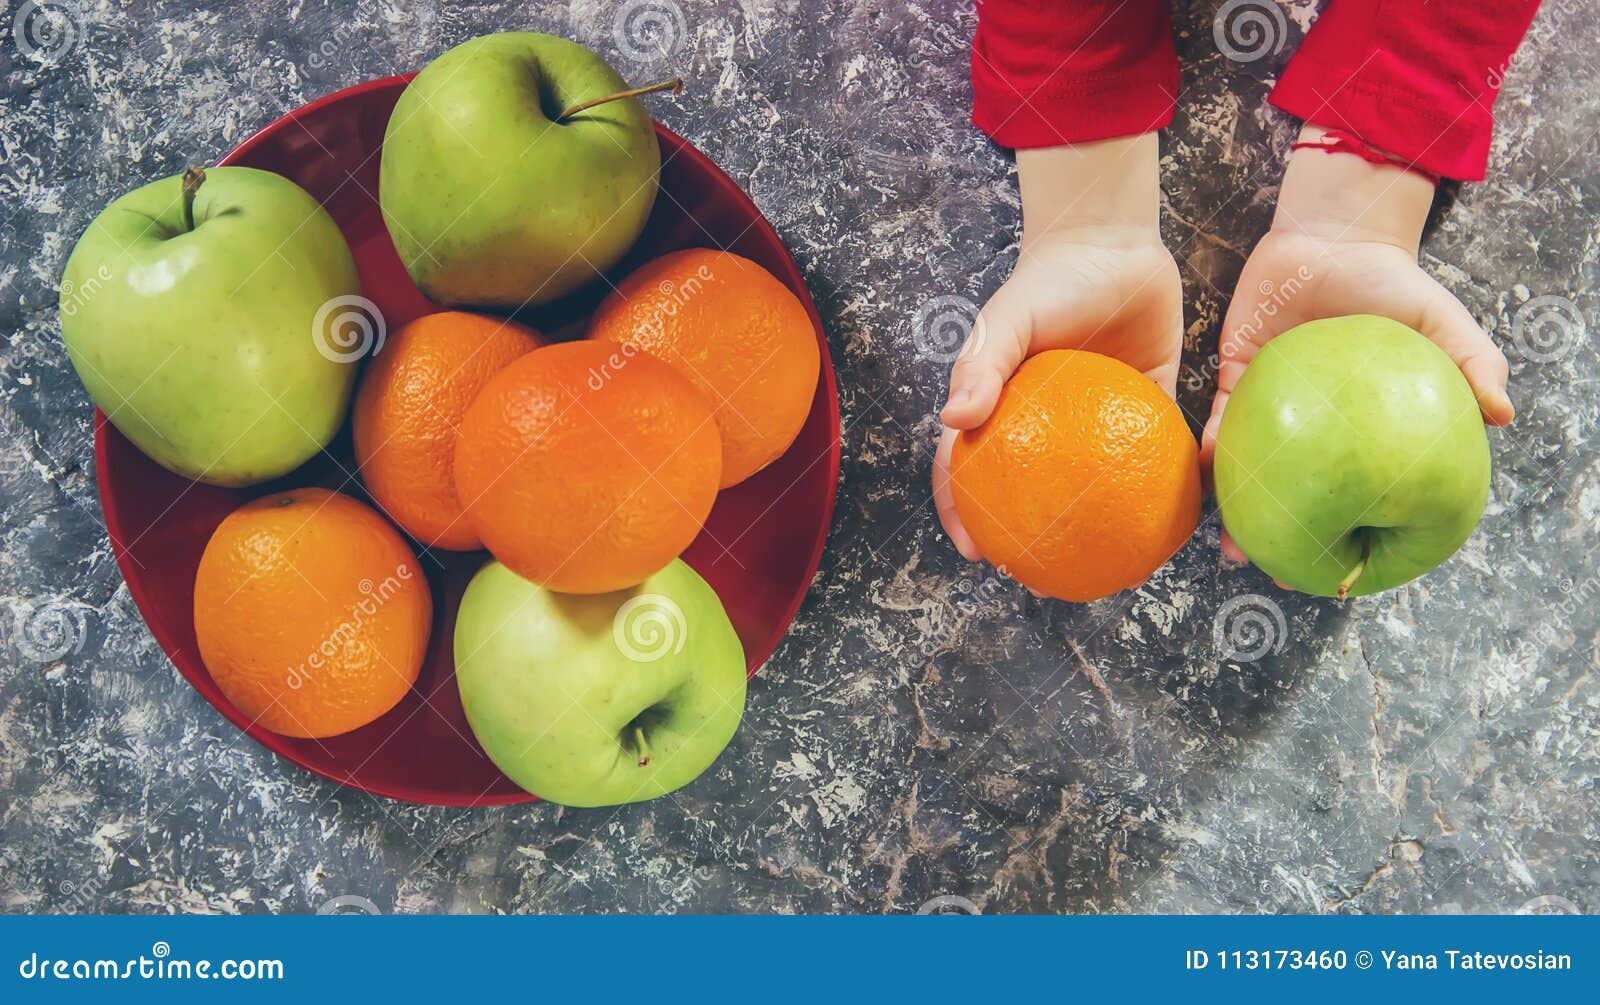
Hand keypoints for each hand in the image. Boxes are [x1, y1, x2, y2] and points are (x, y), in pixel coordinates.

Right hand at [932, 134, 1183, 563]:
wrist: (1117, 241)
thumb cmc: (1050, 279)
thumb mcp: (1006, 319)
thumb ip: (981, 365)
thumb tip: (953, 422)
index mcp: (1004, 411)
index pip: (970, 472)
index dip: (964, 516)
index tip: (978, 553)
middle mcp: (1047, 426)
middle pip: (1033, 495)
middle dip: (1034, 543)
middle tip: (1043, 580)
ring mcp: (1097, 423)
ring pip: (1095, 489)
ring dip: (1101, 533)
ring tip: (1112, 571)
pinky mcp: (1148, 409)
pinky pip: (1155, 457)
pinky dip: (1163, 491)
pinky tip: (1174, 526)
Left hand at [1200, 124, 1513, 564]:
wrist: (1334, 236)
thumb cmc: (1391, 284)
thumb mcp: (1441, 322)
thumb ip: (1472, 362)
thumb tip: (1504, 415)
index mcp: (1359, 429)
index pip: (1357, 493)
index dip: (1352, 537)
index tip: (1343, 576)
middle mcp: (1312, 429)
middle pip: (1295, 493)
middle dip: (1281, 538)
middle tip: (1271, 571)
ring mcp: (1271, 407)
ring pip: (1249, 469)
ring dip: (1236, 507)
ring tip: (1231, 547)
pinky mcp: (1234, 377)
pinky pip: (1218, 418)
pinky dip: (1211, 444)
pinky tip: (1207, 468)